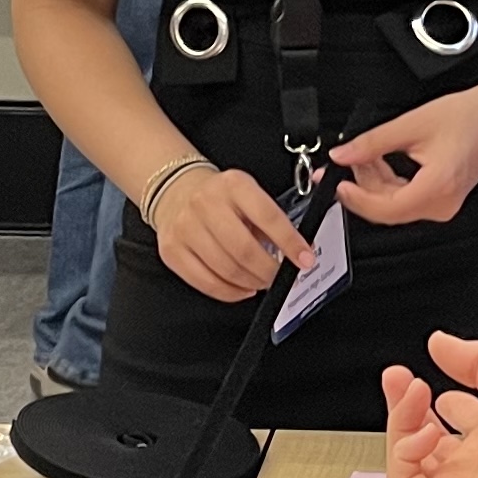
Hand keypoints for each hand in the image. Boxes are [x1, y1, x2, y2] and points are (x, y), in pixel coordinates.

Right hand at [149, 163, 309, 303]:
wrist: (176, 192)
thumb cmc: (220, 198)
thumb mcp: (248, 194)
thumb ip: (271, 220)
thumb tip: (298, 252)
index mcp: (234, 185)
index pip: (269, 217)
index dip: (290, 243)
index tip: (305, 259)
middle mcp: (206, 203)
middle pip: (245, 250)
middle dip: (269, 271)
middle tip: (279, 276)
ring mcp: (185, 227)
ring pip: (226, 270)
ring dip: (251, 283)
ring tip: (261, 281)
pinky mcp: (172, 250)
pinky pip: (205, 282)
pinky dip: (230, 292)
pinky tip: (242, 288)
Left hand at [329, 78, 477, 228]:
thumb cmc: (468, 117)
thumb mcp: (412, 124)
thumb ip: (372, 143)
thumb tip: (342, 156)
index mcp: (437, 188)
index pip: (385, 208)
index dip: (356, 198)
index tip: (336, 183)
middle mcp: (442, 205)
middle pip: (387, 209)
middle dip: (362, 186)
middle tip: (344, 162)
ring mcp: (443, 205)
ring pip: (394, 205)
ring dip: (374, 183)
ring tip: (365, 156)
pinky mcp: (442, 200)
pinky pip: (406, 199)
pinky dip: (388, 183)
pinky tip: (380, 163)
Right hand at [381, 333, 477, 477]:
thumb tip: (442, 343)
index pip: (460, 416)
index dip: (440, 396)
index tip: (423, 373)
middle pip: (428, 436)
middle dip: (408, 404)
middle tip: (398, 377)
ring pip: (411, 457)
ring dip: (402, 421)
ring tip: (411, 391)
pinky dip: (404, 452)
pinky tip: (424, 429)